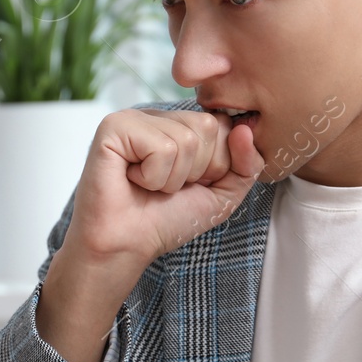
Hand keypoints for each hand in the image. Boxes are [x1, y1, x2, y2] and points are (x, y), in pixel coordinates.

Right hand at [64, 108, 266, 267]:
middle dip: (196, 170)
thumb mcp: (222, 194)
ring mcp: (135, 117)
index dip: (216, 165)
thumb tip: (245, 129)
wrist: (126, 245)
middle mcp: (159, 115)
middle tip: (166, 187)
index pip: (224, 125)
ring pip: (185, 140)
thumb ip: (247, 165)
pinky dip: (153, 177)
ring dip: (172, 178)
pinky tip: (132, 180)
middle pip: (208, 127)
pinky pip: (161, 147)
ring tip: (147, 186)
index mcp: (181, 124)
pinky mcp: (114, 127)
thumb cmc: (166, 220)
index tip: (188, 184)